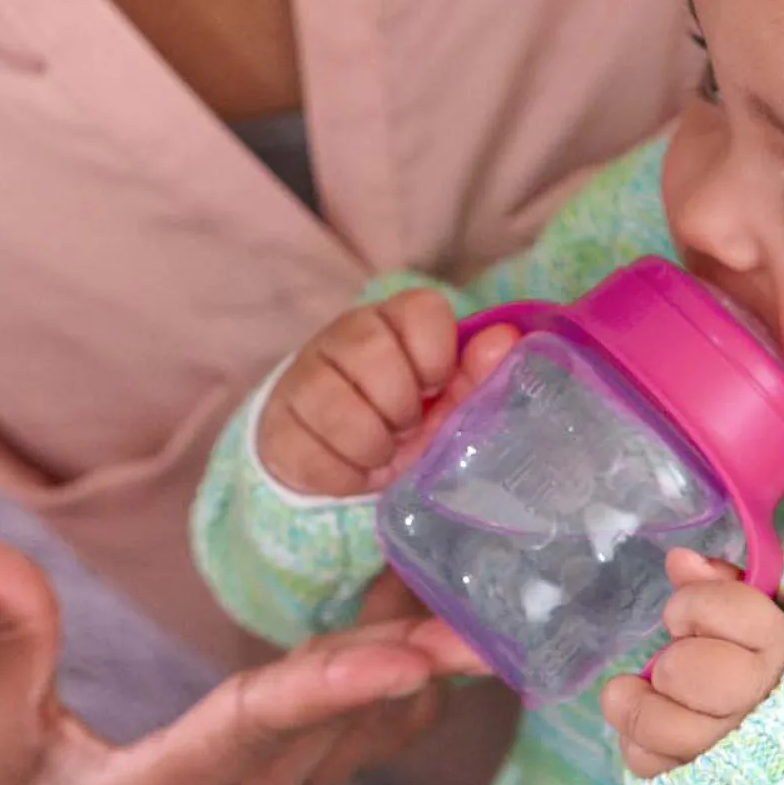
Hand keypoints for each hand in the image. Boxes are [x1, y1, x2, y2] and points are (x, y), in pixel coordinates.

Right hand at [0, 533, 481, 784]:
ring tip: (487, 567)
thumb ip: (0, 646)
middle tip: (483, 592)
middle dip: (413, 658)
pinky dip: (422, 665)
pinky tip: (452, 593)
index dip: (324, 695)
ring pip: (379, 723)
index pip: (251, 737)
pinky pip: (387, 726)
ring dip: (431, 651)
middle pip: (340, 722)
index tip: (396, 657)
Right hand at [256, 289, 515, 494]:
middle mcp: (345, 335)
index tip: (434, 387)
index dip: (434, 357)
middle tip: (404, 426)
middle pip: (371, 351)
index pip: (420, 310)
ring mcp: (304, 375)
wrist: (340, 457)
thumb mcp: (446, 404)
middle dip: (399, 406)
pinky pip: (311, 452)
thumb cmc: (404, 422)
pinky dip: (343, 475)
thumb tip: (506, 341)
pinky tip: (352, 468)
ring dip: (371, 443)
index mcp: (395, 320)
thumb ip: (478, 376)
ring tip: (380, 449)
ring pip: (334, 403)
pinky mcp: (277, 422)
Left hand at [600, 549, 783, 777]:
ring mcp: (736, 754)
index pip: (723, 609)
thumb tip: (678, 561)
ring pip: (661, 725)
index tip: (686, 617)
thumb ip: (724, 588)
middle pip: (685, 670)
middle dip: (672, 662)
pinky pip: (650, 764)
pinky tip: (652, 734)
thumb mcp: (768, 624)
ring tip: (636, 693)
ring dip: (638, 704)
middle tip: (676, 666)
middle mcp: (763, 703)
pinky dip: (639, 744)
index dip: (692, 606)